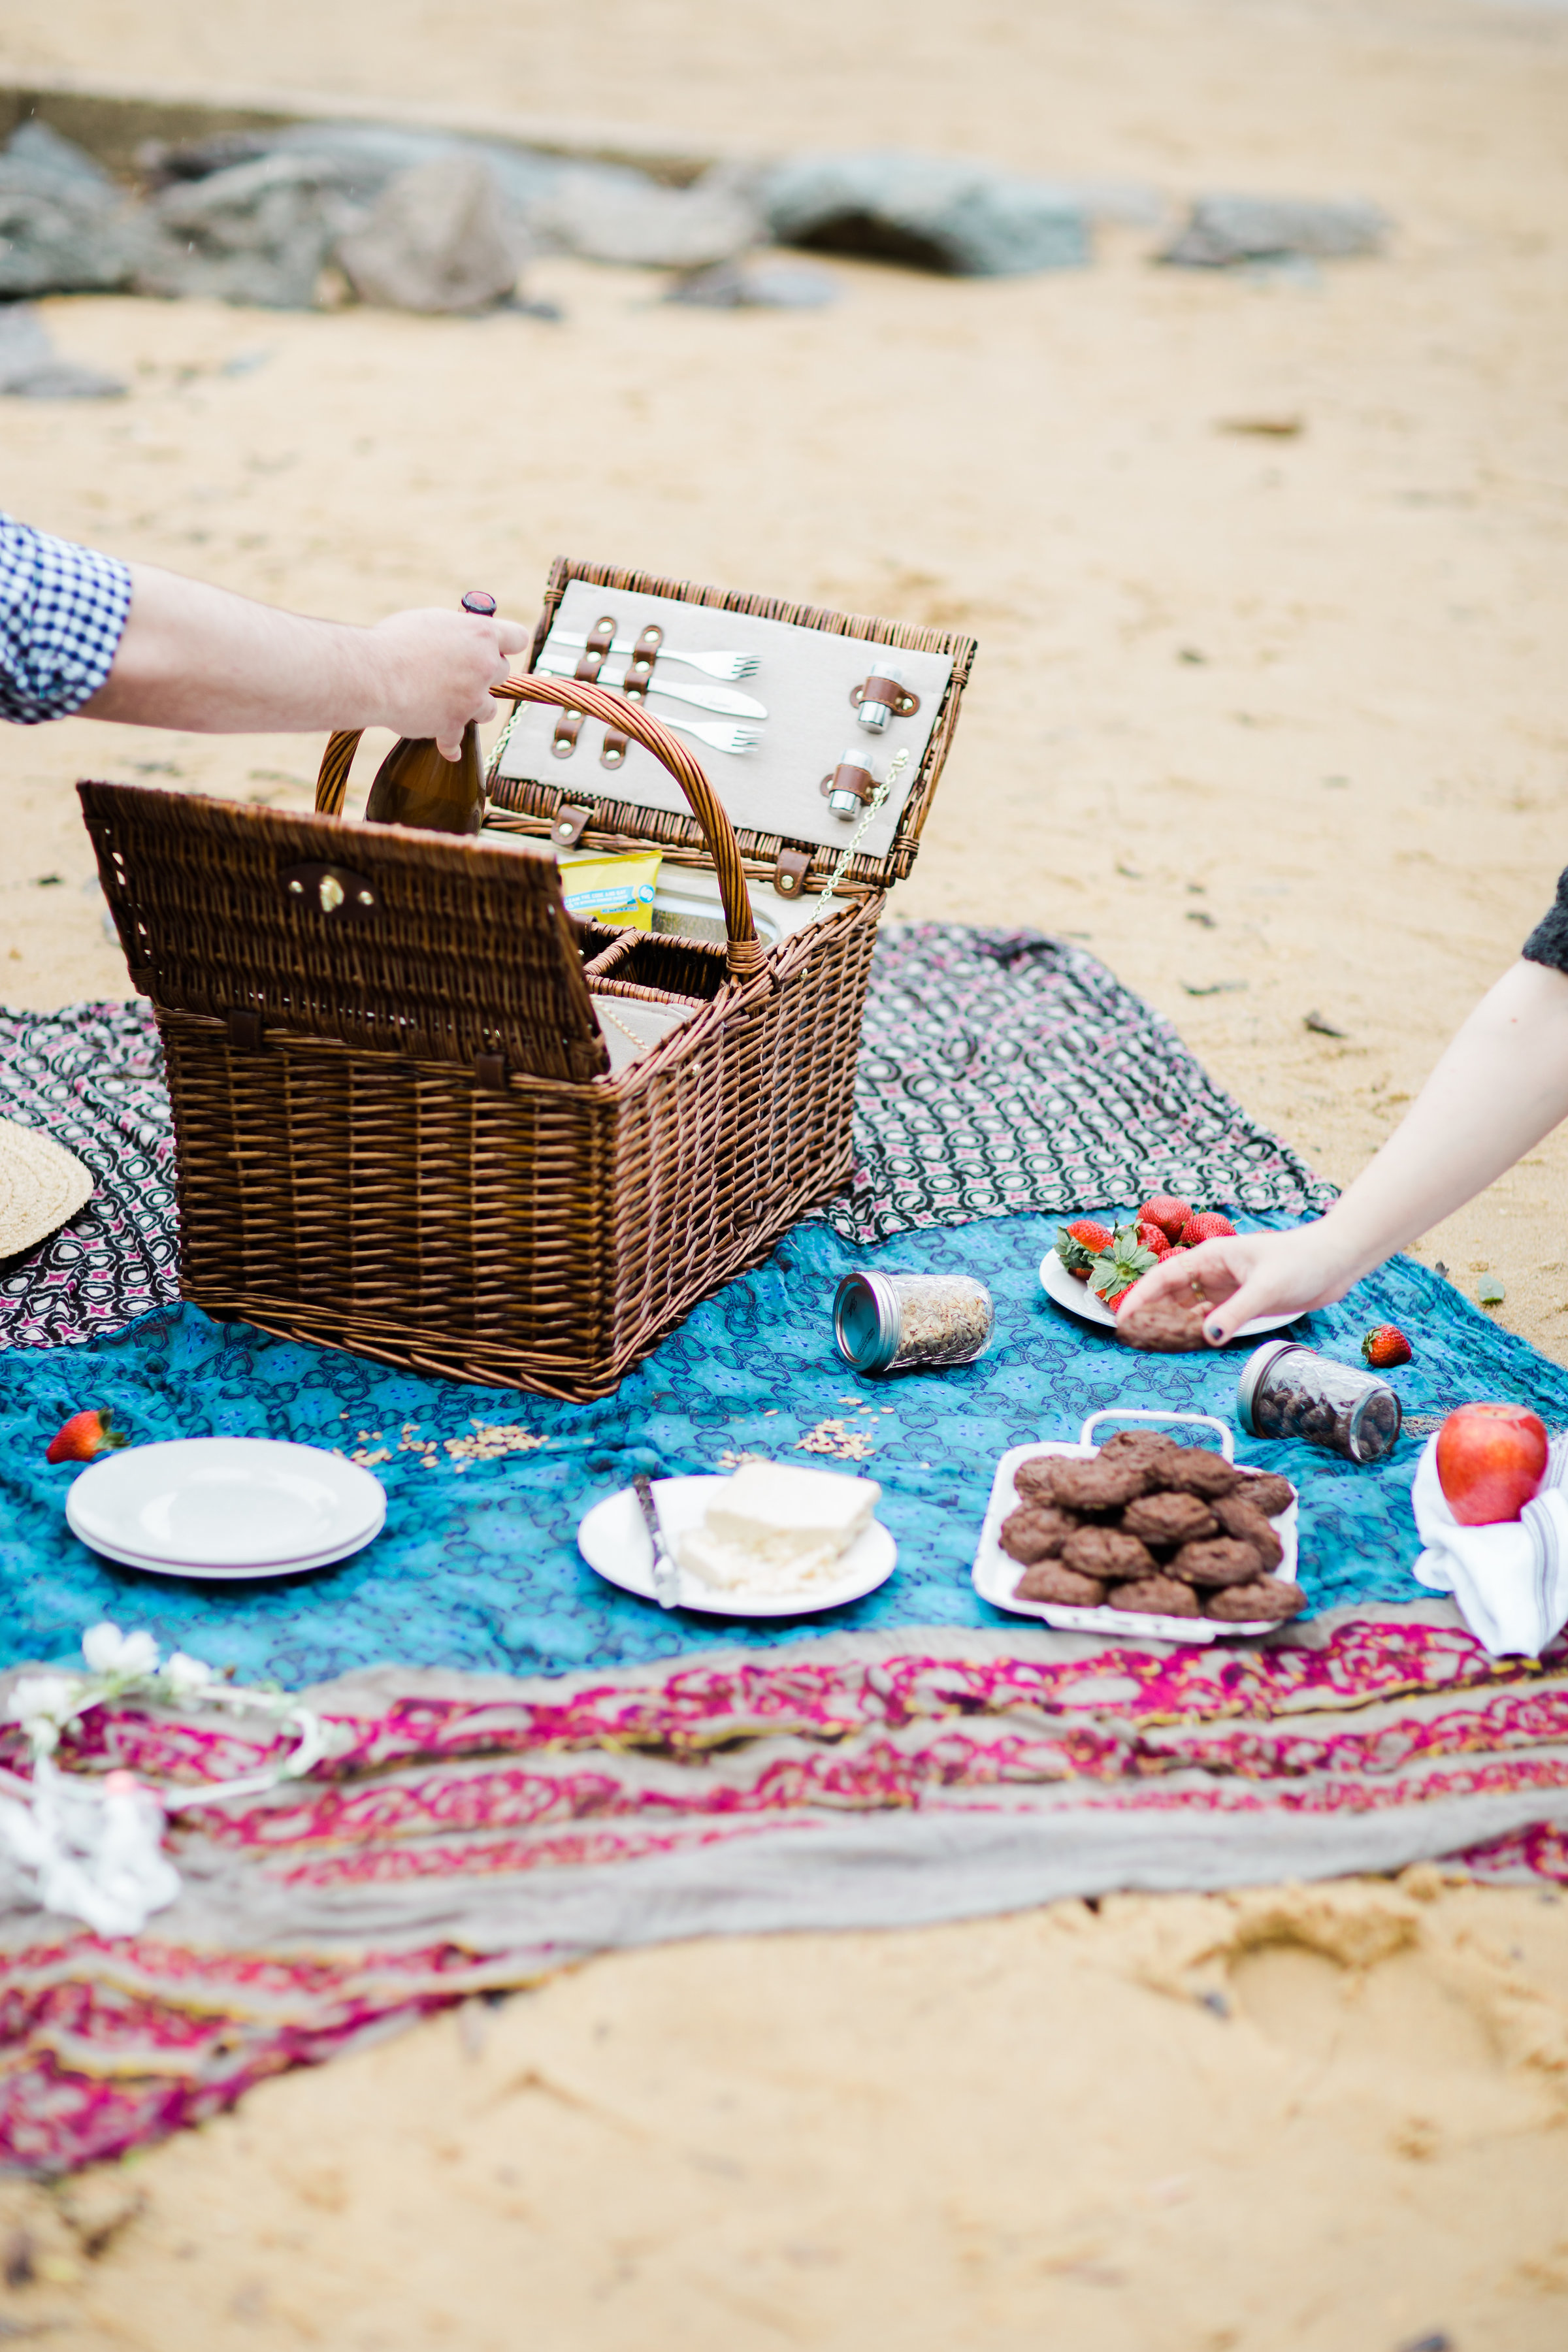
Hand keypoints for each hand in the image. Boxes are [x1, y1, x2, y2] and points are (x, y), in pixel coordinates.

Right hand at [368, 607, 530, 756]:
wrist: (373, 674)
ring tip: (452, 703)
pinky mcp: (454, 724)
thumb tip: (461, 636)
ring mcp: (471, 697)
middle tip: (462, 673)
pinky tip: (449, 748)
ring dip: (474, 707)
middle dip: (484, 674)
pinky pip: (457, 740)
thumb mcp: (430, 621)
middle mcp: (483, 666)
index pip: (517, 638)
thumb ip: (455, 630)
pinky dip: (450, 744)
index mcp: (480, 634)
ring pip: (488, 709)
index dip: (507, 644)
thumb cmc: (394, 642)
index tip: (496, 648)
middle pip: (502, 673)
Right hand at [1118, 1222, 1362, 1348]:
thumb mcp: (1268, 1287)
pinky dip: (1197, 1330)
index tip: (1122, 1320)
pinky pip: (1209, 1317)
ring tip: (1155, 1347)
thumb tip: (1208, 1335)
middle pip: (1170, 1294)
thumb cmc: (1303, 1261)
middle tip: (1134, 1342)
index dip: (1140, 1298)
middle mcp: (1213, 1271)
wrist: (1336, 1261)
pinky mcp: (1241, 1301)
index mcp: (1211, 1257)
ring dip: (1173, 1325)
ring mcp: (1226, 1287)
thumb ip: (1237, 1312)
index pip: (1163, 1277)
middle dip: (1151, 1316)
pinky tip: (1192, 1343)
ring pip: (1188, 1308)